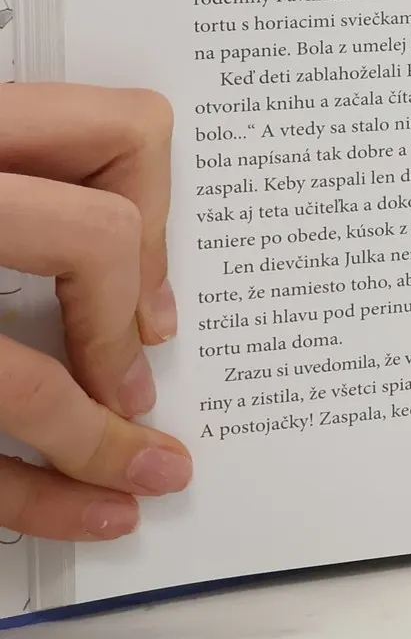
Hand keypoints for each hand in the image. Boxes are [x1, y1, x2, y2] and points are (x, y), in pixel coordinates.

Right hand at [0, 84, 192, 539]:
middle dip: (129, 318)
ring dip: (100, 442)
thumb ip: (37, 193)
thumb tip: (152, 304)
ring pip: (23, 379)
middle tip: (144, 374)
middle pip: (94, 236)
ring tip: (149, 472)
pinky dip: (40, 501)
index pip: (120, 128)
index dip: (159, 205)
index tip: (155, 281)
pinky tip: (95, 510)